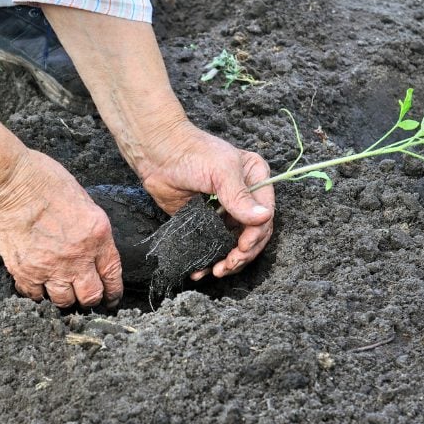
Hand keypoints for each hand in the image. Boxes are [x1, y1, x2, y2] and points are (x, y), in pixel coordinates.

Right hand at [0, 150, 123, 307]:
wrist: (8, 183)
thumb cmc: (42, 180)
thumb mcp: (82, 200)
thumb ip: (89, 228)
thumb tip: (92, 246)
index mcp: (97, 235)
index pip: (112, 273)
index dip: (113, 291)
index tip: (111, 297)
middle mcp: (77, 257)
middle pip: (90, 295)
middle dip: (90, 298)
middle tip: (86, 296)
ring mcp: (51, 267)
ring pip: (64, 300)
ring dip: (64, 297)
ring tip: (61, 290)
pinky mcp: (25, 271)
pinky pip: (35, 294)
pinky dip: (37, 292)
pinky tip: (38, 284)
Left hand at [136, 122, 274, 278]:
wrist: (158, 154)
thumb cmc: (192, 152)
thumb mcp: (221, 170)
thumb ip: (240, 197)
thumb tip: (263, 218)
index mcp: (256, 178)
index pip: (265, 214)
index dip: (256, 235)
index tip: (242, 247)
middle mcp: (245, 196)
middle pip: (254, 234)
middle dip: (243, 253)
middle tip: (227, 265)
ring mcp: (226, 210)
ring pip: (236, 243)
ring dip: (229, 261)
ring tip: (216, 271)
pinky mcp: (207, 221)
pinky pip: (215, 244)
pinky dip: (211, 258)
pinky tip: (202, 269)